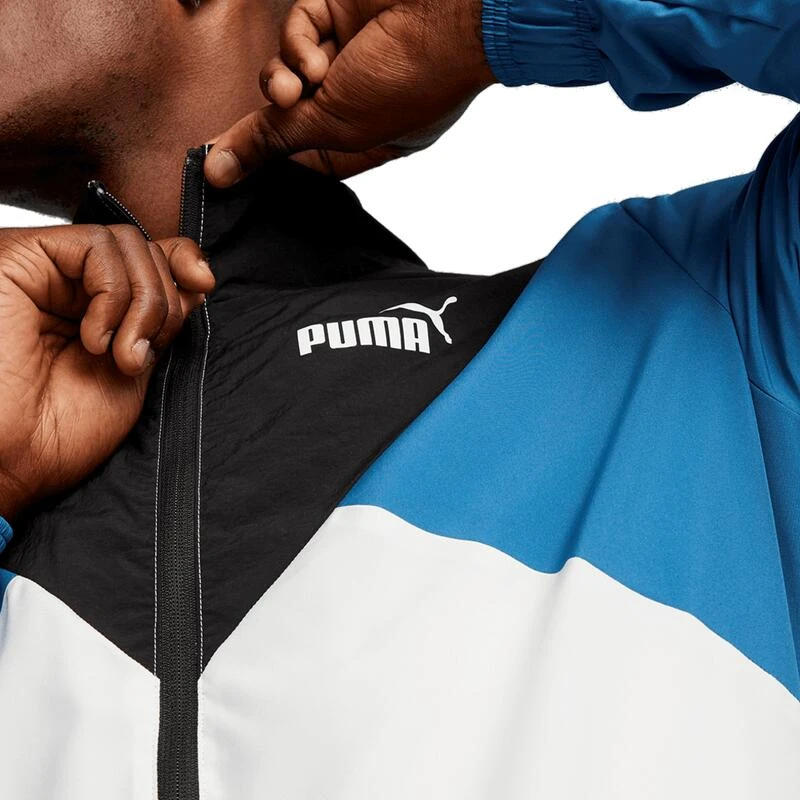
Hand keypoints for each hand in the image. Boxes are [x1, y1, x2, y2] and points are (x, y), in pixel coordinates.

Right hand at [0, 224, 214, 519]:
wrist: (13, 460)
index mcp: (90, 306)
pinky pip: (96, 245)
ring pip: (127, 243)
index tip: (203, 285)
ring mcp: (42, 269)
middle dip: (162, 304)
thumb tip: (196, 277)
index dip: (182, 262)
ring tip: (119, 356)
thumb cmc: (62, 431)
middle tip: (137, 357)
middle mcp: (64, 282)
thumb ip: (162, 319)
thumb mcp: (136, 367)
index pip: (149, 257)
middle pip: (145, 250)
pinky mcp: (19, 257)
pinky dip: (113, 293)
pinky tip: (94, 339)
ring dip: (143, 304)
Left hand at [204, 0, 496, 182]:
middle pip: (293, 111)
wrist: (449, 16)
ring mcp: (349, 54)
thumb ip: (271, 142)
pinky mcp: (339, 11)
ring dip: (285, 78)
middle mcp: (358, 98)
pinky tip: (315, 54)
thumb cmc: (408, 84)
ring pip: (288, 69)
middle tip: (288, 105)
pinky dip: (298, 43)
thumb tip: (218, 173)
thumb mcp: (331, 125)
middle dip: (281, 112)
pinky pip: (299, 27)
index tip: (251, 161)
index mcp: (370, 138)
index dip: (282, 157)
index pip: (311, 156)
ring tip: (300, 84)